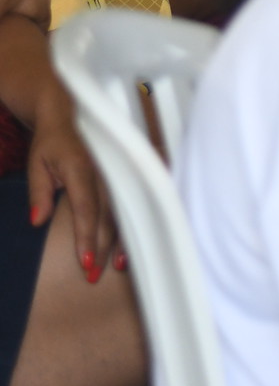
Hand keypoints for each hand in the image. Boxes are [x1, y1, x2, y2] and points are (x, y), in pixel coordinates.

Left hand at [23, 89, 118, 282]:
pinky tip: (136, 238)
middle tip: (95, 274)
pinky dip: (134, 221)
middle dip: (103, 247)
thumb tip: (37, 220)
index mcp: (82, 167)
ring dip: (121, 239)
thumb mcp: (36, 162)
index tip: (85, 262)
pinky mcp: (125, 172)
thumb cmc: (52, 140)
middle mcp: (105, 171)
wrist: (72, 110)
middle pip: (108, 215)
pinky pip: (132, 201)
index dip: (87, 236)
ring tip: (119, 264)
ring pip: (124, 210)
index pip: (86, 208)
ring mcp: (119, 171)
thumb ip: (38, 191)